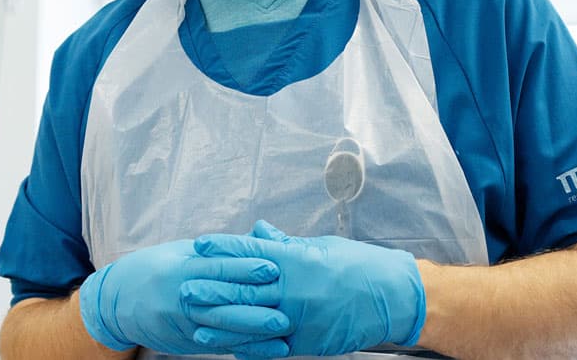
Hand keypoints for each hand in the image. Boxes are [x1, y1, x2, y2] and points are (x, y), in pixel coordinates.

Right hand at [78, 238, 292, 355]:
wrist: (118, 300)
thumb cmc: (159, 268)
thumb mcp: (184, 252)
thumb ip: (222, 250)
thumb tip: (261, 237)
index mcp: (181, 268)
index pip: (217, 268)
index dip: (245, 268)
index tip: (273, 268)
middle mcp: (180, 296)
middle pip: (221, 301)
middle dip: (254, 306)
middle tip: (284, 309)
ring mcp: (181, 322)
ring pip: (221, 327)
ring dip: (253, 332)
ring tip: (281, 332)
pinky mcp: (185, 341)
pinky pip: (217, 344)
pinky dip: (244, 347)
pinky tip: (266, 348)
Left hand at [187, 220, 425, 356]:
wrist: (392, 296)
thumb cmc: (360, 266)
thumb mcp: (322, 247)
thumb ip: (286, 243)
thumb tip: (258, 231)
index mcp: (298, 259)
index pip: (252, 252)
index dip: (224, 248)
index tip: (201, 245)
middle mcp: (295, 288)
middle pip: (244, 288)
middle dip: (212, 288)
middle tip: (184, 287)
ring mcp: (299, 317)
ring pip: (252, 320)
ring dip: (221, 322)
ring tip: (196, 322)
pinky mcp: (306, 341)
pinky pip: (270, 345)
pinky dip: (247, 346)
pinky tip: (227, 346)